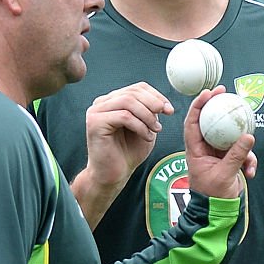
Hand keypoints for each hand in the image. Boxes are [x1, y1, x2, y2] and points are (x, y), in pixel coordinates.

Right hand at [72, 82, 173, 227]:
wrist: (113, 175)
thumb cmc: (127, 153)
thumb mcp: (144, 127)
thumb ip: (150, 112)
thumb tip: (161, 101)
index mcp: (113, 101)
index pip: (137, 88)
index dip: (156, 95)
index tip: (168, 109)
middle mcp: (102, 103)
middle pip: (133, 92)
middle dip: (153, 104)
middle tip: (165, 117)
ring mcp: (96, 112)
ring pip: (128, 102)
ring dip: (147, 116)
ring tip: (155, 130)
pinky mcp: (95, 123)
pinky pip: (124, 116)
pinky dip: (139, 126)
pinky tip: (146, 136)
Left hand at [185, 88, 256, 198]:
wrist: (217, 212)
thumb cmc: (212, 196)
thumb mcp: (224, 175)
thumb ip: (236, 156)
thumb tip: (249, 137)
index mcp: (195, 150)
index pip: (193, 122)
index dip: (198, 105)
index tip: (209, 93)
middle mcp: (205, 148)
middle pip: (212, 122)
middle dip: (220, 109)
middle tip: (228, 94)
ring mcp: (218, 153)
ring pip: (231, 138)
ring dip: (243, 147)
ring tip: (249, 160)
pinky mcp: (229, 160)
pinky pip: (241, 152)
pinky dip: (248, 161)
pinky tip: (250, 172)